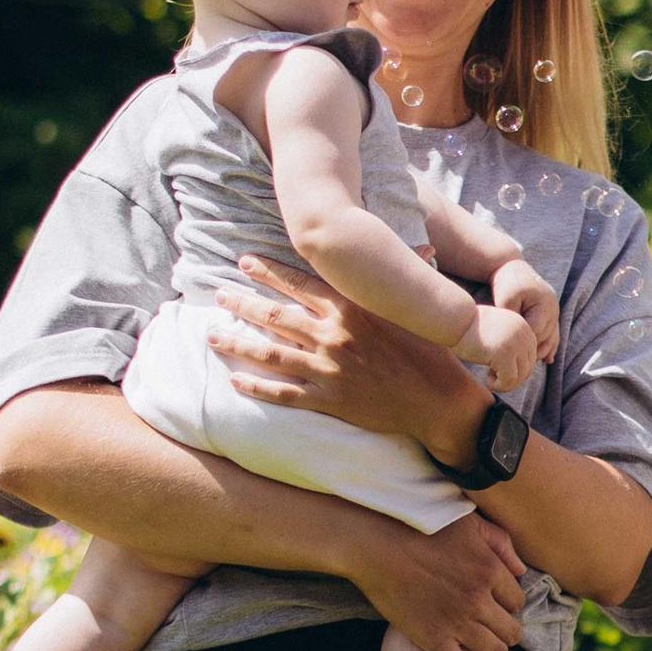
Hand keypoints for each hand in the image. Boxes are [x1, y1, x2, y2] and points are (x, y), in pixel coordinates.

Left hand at [210, 259, 470, 454]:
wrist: (440, 403)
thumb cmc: (432, 354)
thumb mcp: (418, 311)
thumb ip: (408, 278)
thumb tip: (422, 247)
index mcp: (352, 310)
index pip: (300, 284)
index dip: (269, 272)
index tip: (246, 262)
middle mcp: (334, 337)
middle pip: (276, 316)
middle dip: (243, 302)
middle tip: (218, 292)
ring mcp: (328, 371)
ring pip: (270, 354)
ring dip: (237, 343)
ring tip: (211, 333)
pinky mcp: (329, 401)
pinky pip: (284, 393)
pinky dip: (257, 387)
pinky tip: (234, 379)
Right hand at [346, 512, 526, 650]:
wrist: (376, 545)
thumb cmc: (419, 527)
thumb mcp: (468, 522)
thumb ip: (500, 542)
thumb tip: (520, 569)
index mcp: (490, 570)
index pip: (517, 600)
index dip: (510, 605)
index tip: (499, 606)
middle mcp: (479, 599)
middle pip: (512, 630)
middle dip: (507, 631)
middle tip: (495, 630)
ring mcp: (457, 623)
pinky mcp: (434, 640)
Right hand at [472, 304, 538, 392]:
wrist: (455, 319)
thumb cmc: (470, 327)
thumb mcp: (500, 332)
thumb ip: (514, 345)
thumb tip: (524, 372)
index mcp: (525, 327)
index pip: (531, 359)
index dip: (516, 370)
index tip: (498, 369)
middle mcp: (524, 334)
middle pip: (528, 369)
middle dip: (511, 378)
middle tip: (494, 376)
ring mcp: (515, 344)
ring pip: (520, 377)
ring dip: (505, 383)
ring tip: (490, 378)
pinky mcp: (504, 354)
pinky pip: (509, 381)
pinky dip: (498, 386)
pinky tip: (487, 379)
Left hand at [495, 263, 561, 360]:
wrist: (513, 269)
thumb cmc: (507, 283)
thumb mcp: (506, 299)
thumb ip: (512, 320)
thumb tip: (514, 341)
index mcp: (545, 304)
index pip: (537, 331)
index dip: (525, 344)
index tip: (511, 355)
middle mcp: (553, 310)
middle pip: (545, 338)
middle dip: (533, 351)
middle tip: (518, 365)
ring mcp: (554, 313)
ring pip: (551, 338)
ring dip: (541, 351)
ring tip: (529, 365)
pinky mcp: (551, 315)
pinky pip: (553, 334)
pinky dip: (549, 347)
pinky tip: (547, 360)